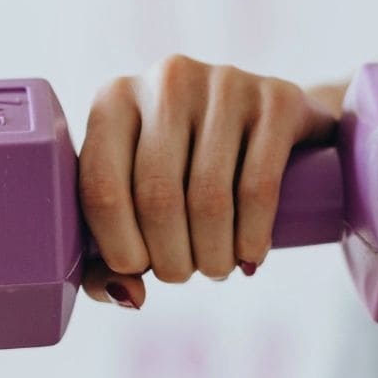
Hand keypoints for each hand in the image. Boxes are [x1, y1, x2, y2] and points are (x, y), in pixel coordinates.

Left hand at [75, 55, 339, 309]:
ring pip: (209, 196)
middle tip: (182, 273)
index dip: (118, 246)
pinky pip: (258, 185)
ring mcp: (225, 83)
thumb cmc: (188, 169)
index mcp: (114, 99)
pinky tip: (249, 256)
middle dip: (170, 257)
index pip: (100, 185)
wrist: (273, 122)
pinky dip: (251, 237)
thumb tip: (130, 296)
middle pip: (157, 196)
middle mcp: (167, 81)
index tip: (139, 270)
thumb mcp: (141, 200)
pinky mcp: (277, 99)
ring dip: (212, 255)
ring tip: (216, 267)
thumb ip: (111, 258)